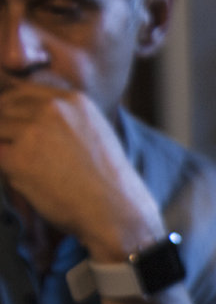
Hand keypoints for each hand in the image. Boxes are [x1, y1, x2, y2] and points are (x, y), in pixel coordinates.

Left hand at [0, 82, 162, 259]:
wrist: (116, 211)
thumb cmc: (105, 180)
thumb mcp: (93, 133)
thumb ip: (63, 118)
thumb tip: (27, 119)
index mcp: (72, 100)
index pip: (21, 92)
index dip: (14, 111)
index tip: (19, 130)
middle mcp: (52, 109)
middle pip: (3, 108)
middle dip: (7, 130)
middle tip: (27, 155)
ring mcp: (33, 131)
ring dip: (6, 149)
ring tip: (33, 170)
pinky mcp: (18, 158)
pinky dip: (8, 170)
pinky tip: (32, 182)